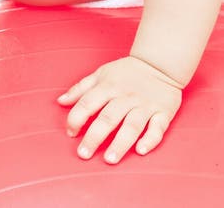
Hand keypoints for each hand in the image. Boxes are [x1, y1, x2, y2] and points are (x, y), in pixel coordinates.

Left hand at [56, 55, 182, 163]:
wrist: (159, 63)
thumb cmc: (126, 72)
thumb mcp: (101, 74)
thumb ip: (80, 88)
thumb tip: (60, 101)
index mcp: (108, 86)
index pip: (88, 103)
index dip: (76, 119)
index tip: (70, 133)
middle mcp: (126, 97)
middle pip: (108, 118)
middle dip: (95, 137)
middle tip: (84, 154)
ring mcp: (145, 105)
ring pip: (132, 125)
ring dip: (120, 143)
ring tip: (109, 160)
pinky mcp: (163, 112)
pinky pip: (158, 128)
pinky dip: (150, 139)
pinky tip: (141, 150)